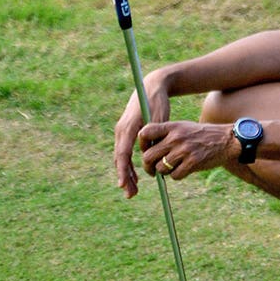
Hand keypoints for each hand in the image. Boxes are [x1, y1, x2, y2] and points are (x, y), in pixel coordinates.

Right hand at [112, 77, 171, 197]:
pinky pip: (124, 152)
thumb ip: (153, 137)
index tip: (125, 185)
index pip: (123, 154)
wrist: (151, 85)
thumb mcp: (159, 120)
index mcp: (128, 128)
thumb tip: (149, 155)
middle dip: (125, 178)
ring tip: (132, 191)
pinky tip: (135, 177)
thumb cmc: (157, 102)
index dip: (124, 171)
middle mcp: (121, 130)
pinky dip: (128, 165)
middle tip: (131, 194)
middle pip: (120, 159)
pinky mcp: (126, 131)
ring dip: (126, 174)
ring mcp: (122, 130)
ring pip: (121, 157)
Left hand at [138, 121, 235, 180]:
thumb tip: (148, 151)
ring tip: (171, 168)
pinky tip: (183, 170)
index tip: (146, 150)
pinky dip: (177, 176)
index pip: (145, 133)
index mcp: (172, 126)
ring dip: (164, 172)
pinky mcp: (193, 162)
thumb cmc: (202, 135)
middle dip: (148, 166)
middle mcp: (176, 137)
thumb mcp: (183, 127)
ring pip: (160, 168)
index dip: (141, 144)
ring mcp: (184, 150)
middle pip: (148, 156)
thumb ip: (166, 135)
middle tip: (152, 169)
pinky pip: (175, 176)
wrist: (226, 139)